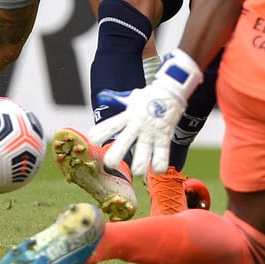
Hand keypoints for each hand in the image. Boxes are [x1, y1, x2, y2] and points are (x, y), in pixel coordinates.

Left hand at [89, 48, 202, 176]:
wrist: (171, 92)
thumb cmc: (150, 97)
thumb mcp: (132, 98)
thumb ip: (116, 99)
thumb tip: (102, 96)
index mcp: (128, 116)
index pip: (110, 125)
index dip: (100, 134)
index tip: (92, 141)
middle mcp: (138, 126)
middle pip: (123, 143)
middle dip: (115, 156)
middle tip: (110, 164)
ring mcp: (151, 133)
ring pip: (143, 155)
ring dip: (139, 166)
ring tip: (137, 171)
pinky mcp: (164, 137)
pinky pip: (162, 155)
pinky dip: (159, 165)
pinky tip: (157, 168)